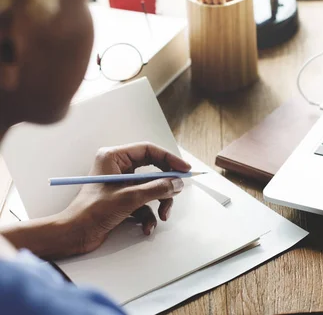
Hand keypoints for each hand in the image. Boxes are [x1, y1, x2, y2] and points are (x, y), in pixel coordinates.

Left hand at [60, 142, 190, 254]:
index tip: (184, 169)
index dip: (169, 159)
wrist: (74, 236)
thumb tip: (177, 183)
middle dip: (165, 185)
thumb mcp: (129, 198)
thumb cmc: (92, 212)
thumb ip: (157, 188)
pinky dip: (149, 215)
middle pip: (153, 170)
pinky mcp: (123, 199)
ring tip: (162, 216)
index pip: (149, 150)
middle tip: (177, 192)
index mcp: (114, 158)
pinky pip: (145, 202)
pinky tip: (147, 227)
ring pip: (151, 188)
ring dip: (159, 203)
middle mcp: (118, 168)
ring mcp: (121, 184)